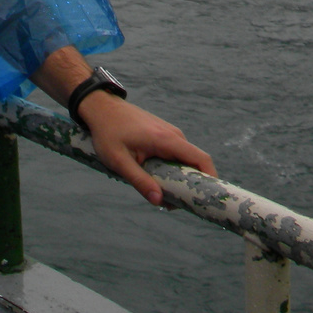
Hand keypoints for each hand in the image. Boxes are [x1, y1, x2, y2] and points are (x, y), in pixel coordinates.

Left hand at [31, 46, 215, 206]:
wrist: (101, 107)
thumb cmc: (107, 132)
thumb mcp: (118, 160)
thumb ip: (139, 180)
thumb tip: (159, 200)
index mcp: (166, 140)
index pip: (201, 159)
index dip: (211, 179)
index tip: (208, 198)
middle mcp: (173, 135)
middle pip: (194, 163)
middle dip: (190, 186)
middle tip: (173, 204)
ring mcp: (169, 133)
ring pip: (184, 160)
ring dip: (178, 178)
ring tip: (161, 193)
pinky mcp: (163, 135)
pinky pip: (175, 154)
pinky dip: (172, 169)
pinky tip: (155, 178)